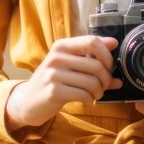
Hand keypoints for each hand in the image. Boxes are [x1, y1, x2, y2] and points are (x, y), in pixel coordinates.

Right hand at [5, 35, 122, 128]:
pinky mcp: (53, 92)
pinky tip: (86, 100)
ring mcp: (53, 74)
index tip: (110, 66)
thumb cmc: (53, 80)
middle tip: (104, 85)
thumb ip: (91, 54)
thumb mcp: (69, 63)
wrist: (27, 101)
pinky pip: (84, 95)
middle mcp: (56, 57)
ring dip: (99, 91)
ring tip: (95, 94)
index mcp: (62, 46)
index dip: (107, 55)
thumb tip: (115, 44)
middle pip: (96, 65)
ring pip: (92, 82)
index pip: (92, 41)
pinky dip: (90, 99)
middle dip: (107, 78)